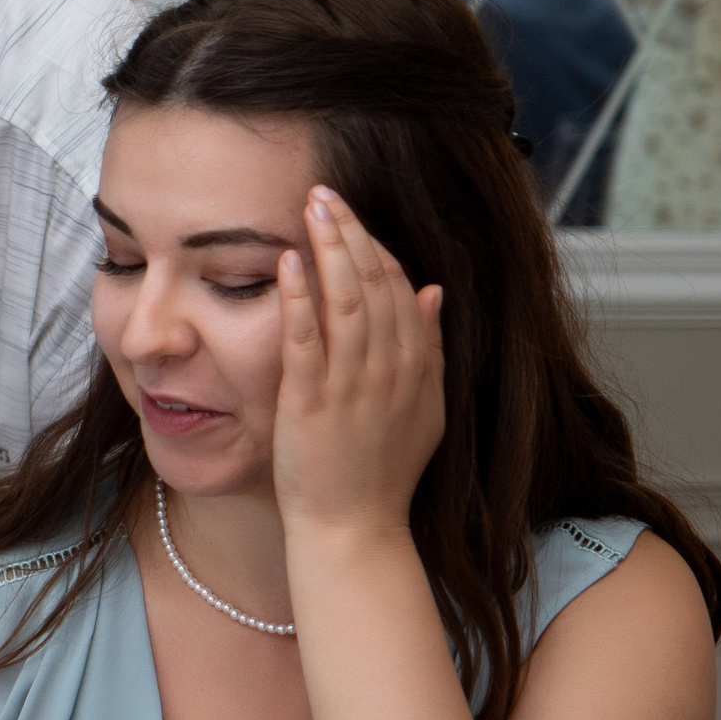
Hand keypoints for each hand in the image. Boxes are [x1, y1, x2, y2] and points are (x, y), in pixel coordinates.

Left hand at [273, 187, 444, 535]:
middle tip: (325, 191)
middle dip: (351, 232)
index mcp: (416, 366)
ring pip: (346, 302)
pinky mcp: (312, 403)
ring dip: (329, 251)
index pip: (399, 287)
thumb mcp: (423, 407)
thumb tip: (433, 291)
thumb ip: (428, 348)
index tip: (350, 213)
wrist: (355, 528)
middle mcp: (390, 369)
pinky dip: (298, 299)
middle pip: (374, 284)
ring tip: (312, 208)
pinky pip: (306, 341)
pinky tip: (287, 264)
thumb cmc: (381, 472)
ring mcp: (352, 385)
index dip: (374, 245)